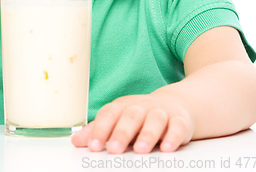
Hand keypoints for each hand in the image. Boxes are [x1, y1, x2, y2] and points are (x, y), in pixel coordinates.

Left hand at [71, 93, 193, 153]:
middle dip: (121, 132)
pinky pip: (177, 126)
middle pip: (130, 116)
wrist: (175, 105)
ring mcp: (161, 113)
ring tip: (140, 149)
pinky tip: (167, 147)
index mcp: (123, 106)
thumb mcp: (119, 119)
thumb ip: (100, 130)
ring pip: (154, 120)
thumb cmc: (141, 116)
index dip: (100, 129)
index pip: (109, 114)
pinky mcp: (180, 121)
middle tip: (113, 148)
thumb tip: (76, 141)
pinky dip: (173, 136)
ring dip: (147, 134)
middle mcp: (142, 107)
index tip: (91, 146)